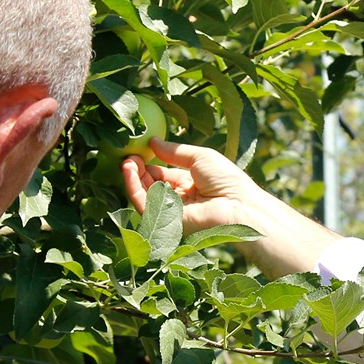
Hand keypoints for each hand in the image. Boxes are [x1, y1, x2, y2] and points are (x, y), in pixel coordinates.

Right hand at [119, 139, 264, 235]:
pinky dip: (133, 188)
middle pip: (150, 186)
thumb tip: (153, 142)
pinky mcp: (165, 221)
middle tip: (128, 156)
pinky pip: (144, 205)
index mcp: (189, 184)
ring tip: (127, 162)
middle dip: (138, 171)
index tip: (137, 152)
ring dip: (132, 178)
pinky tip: (129, 171)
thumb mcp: (199, 157)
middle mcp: (179, 199)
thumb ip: (174, 152)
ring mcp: (171, 212)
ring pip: (144, 195)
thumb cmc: (225, 178)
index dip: (148, 165)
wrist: (237, 204)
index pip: (162, 176)